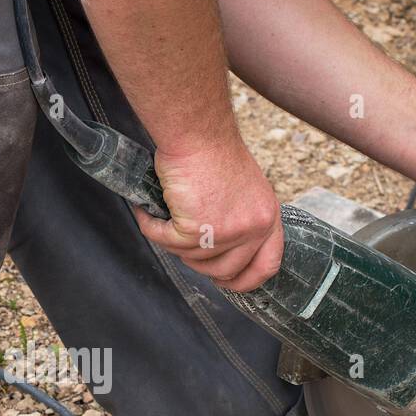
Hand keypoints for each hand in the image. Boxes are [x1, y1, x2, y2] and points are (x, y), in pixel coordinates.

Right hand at [133, 136, 283, 291]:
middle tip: (182, 245)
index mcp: (267, 217)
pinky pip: (166, 241)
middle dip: (199, 263)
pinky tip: (147, 212)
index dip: (246, 280)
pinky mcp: (196, 229)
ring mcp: (226, 232)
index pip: (267, 265)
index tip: (229, 283)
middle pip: (224, 270)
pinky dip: (152, 228)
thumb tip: (219, 249)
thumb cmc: (213, 151)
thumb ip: (239, 219)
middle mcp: (252, 228)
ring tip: (162, 217)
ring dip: (171, 240)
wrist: (197, 132)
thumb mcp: (244, 190)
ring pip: (191, 258)